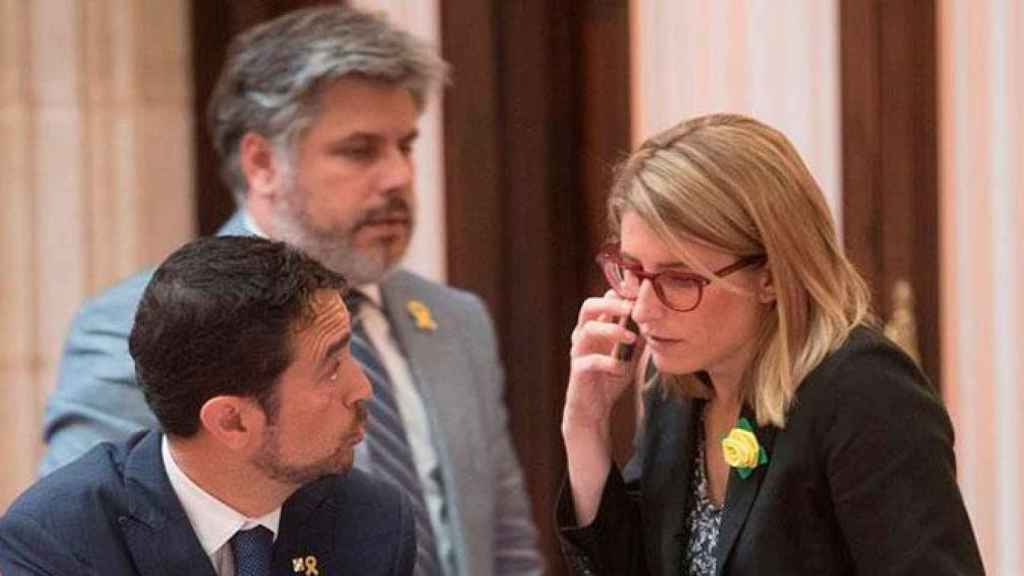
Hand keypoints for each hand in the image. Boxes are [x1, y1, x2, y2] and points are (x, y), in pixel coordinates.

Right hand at [562, 291, 638, 435]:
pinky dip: (609, 363)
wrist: (593, 407)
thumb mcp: (630, 352)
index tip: (642, 295)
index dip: (622, 294)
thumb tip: (658, 317)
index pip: (603, 299)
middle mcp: (583, 334)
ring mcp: (578, 351)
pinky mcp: (578, 370)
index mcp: (596, 326)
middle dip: (612, 304)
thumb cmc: (610, 376)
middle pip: (589, 306)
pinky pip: (591, 361)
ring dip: (612, 330)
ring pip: (588, 330)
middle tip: (633, 308)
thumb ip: (638, 334)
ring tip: (632, 338)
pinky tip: (621, 369)